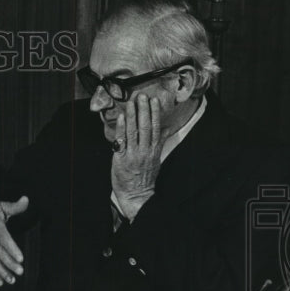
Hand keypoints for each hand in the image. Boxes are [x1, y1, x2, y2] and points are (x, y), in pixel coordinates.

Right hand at [0, 196, 28, 285]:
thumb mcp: (1, 205)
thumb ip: (15, 206)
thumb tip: (26, 200)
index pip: (2, 237)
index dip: (11, 248)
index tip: (21, 258)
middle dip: (9, 263)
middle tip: (20, 271)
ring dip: (1, 271)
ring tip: (12, 280)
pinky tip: (0, 281)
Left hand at [110, 94, 163, 219]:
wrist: (137, 194)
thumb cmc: (145, 176)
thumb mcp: (157, 158)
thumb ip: (160, 142)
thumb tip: (168, 128)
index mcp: (154, 150)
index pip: (156, 128)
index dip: (155, 113)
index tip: (154, 101)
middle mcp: (145, 151)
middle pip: (146, 127)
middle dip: (143, 110)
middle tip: (142, 96)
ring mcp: (133, 155)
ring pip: (133, 132)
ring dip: (132, 115)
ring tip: (130, 102)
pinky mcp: (121, 159)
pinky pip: (121, 141)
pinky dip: (121, 128)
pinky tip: (120, 117)